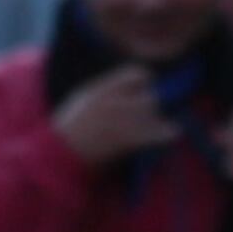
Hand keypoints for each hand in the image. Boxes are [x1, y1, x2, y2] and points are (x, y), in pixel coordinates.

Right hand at [53, 66, 175, 165]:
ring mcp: (121, 120)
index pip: (136, 75)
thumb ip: (104, 89)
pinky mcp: (127, 139)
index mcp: (101, 89)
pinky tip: (173, 133)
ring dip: (155, 120)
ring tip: (152, 128)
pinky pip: (156, 132)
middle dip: (150, 106)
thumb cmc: (68, 131)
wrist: (60, 156)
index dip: (143, 82)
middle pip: (148, 97)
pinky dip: (167, 133)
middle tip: (144, 116)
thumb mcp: (81, 100)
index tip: (146, 88)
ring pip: (152, 113)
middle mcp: (113, 101)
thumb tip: (126, 86)